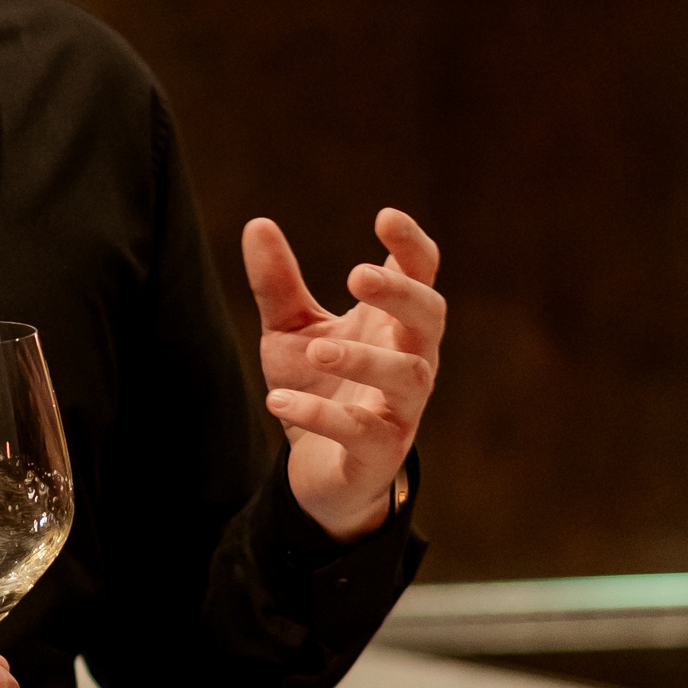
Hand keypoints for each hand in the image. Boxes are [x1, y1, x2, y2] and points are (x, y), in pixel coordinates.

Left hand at [243, 206, 444, 543]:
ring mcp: (401, 407)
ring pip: (407, 376)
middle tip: (357, 276)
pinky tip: (278, 401)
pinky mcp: (380, 452)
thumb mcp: (291, 330)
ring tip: (317, 348)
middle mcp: (410, 358)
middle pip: (430, 316)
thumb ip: (278, 284)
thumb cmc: (317, 384)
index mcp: (393, 322)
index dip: (411, 245)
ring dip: (363, 359)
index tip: (385, 217)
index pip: (421, 274)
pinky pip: (363, 432)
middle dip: (402, 294)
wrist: (318, 469)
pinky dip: (322, 415)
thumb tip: (257, 224)